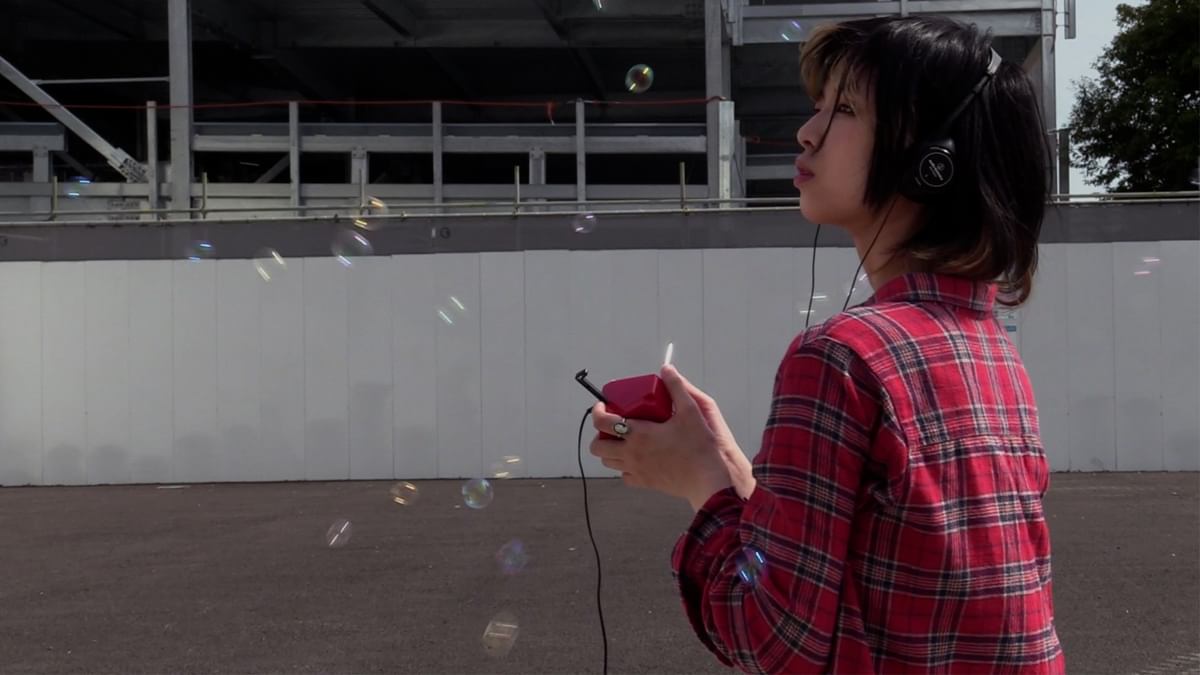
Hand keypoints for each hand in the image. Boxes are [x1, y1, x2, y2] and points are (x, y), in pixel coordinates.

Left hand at [589, 364, 755, 510]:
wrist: (710, 479)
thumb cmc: (700, 446)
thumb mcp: (691, 410)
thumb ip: (676, 387)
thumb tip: (666, 370)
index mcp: (638, 434)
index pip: (602, 422)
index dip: (597, 411)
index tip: (603, 406)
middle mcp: (631, 454)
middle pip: (597, 447)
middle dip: (599, 434)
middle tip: (612, 424)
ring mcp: (636, 470)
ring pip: (608, 462)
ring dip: (610, 450)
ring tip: (624, 439)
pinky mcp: (646, 483)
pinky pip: (625, 476)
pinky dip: (624, 467)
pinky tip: (637, 458)